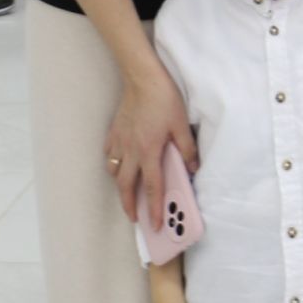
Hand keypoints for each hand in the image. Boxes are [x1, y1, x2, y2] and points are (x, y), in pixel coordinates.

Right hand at [105, 63, 196, 219]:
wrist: (142, 77)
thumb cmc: (164, 99)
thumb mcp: (181, 124)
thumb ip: (187, 149)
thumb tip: (193, 168)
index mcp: (150, 151)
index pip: (152, 187)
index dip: (154, 209)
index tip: (154, 225)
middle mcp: (131, 151)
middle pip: (126, 186)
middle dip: (129, 206)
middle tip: (135, 218)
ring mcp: (119, 141)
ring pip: (114, 171)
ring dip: (120, 186)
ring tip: (126, 193)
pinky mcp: (114, 131)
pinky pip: (109, 154)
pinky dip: (112, 163)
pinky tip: (118, 164)